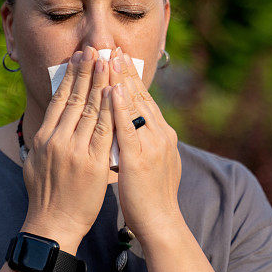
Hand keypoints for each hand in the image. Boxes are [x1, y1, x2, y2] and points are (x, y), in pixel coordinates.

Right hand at [21, 46, 112, 249]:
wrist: (53, 225)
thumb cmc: (45, 196)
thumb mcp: (35, 163)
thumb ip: (43, 140)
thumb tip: (46, 122)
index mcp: (43, 137)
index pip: (60, 99)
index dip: (71, 76)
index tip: (80, 57)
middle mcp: (57, 139)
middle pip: (75, 97)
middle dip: (87, 71)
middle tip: (96, 48)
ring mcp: (74, 150)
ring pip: (91, 108)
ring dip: (101, 82)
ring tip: (108, 60)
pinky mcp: (92, 162)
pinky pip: (105, 130)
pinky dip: (111, 108)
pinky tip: (116, 91)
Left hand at [108, 47, 182, 241]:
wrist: (161, 222)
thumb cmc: (151, 196)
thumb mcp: (151, 161)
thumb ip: (142, 142)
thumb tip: (131, 128)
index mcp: (162, 134)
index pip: (144, 99)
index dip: (130, 78)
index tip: (119, 58)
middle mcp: (160, 134)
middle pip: (140, 96)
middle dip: (125, 72)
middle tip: (113, 48)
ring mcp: (152, 144)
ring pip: (134, 105)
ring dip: (121, 80)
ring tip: (109, 59)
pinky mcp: (139, 157)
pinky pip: (127, 127)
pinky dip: (120, 107)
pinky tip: (111, 90)